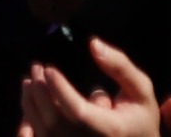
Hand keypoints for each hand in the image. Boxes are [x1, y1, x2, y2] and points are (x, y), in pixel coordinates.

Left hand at [20, 38, 170, 136]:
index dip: (60, 89)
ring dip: (31, 104)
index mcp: (110, 129)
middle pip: (55, 121)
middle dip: (41, 91)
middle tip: (36, 67)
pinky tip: (29, 104)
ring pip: (44, 131)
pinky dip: (30, 122)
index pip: (78, 111)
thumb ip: (120, 66)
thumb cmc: (139, 117)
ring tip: (29, 81)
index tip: (48, 68)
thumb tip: (93, 43)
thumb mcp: (140, 90)